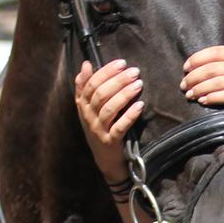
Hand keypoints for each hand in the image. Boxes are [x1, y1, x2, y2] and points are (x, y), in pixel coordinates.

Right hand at [74, 58, 142, 179]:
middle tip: (134, 71)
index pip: (90, 84)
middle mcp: (88, 117)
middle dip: (117, 80)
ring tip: (138, 84)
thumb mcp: (89, 108)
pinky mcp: (111, 142)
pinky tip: (140, 105)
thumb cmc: (100, 128)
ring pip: (109, 109)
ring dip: (124, 94)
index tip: (121, 63)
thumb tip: (86, 64)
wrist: (106, 159)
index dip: (106, 72)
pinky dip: (130, 115)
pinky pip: (120, 127)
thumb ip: (85, 86)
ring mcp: (98, 130)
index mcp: (83, 106)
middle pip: (100, 94)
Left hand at [181, 17, 223, 127]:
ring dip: (200, 89)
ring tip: (190, 94)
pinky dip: (213, 98)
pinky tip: (204, 100)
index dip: (198, 58)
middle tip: (183, 85)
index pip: (216, 52)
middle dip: (194, 76)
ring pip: (217, 82)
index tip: (186, 67)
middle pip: (213, 68)